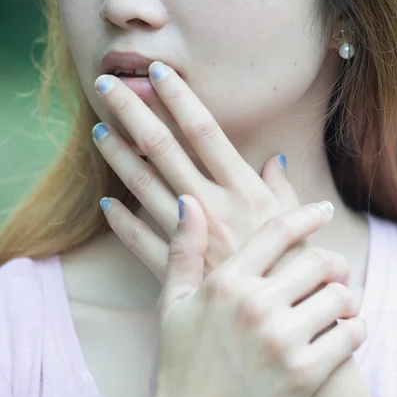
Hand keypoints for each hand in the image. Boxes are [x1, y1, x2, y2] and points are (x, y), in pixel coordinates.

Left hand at [93, 63, 299, 283]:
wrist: (281, 323)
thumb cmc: (296, 270)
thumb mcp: (296, 223)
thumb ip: (282, 189)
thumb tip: (272, 159)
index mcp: (244, 189)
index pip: (205, 132)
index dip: (180, 99)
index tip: (158, 73)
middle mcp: (211, 205)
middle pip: (164, 149)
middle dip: (133, 113)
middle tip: (107, 86)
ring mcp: (190, 236)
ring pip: (143, 186)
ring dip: (118, 156)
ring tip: (99, 131)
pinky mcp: (177, 269)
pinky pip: (139, 240)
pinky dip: (121, 221)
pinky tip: (105, 202)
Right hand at [149, 197, 365, 396]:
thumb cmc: (180, 363)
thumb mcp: (172, 302)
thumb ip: (182, 249)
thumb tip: (188, 202)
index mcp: (225, 283)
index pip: (279, 232)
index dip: (307, 215)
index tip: (324, 210)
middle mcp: (255, 306)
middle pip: (318, 261)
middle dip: (332, 262)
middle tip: (331, 270)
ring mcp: (282, 341)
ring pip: (339, 296)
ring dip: (342, 297)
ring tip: (334, 305)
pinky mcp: (305, 374)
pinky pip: (350, 334)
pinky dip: (353, 329)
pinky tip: (341, 332)